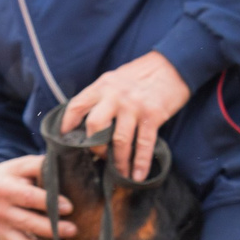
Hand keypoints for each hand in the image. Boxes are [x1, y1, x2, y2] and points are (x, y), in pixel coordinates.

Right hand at [0, 152, 76, 239]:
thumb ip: (41, 167)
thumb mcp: (24, 165)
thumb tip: (67, 171)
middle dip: (53, 228)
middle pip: (28, 222)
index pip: (28, 197)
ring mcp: (1, 226)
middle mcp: (0, 209)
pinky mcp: (4, 238)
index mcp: (5, 188)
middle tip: (73, 230)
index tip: (69, 208)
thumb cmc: (14, 175)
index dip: (49, 203)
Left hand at [63, 51, 190, 183]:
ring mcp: (134, 106)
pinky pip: (144, 144)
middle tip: (98, 158)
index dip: (68, 125)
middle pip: (95, 126)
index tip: (65, 140)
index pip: (76, 106)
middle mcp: (115, 96)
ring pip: (119, 140)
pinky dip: (140, 163)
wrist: (175, 64)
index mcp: (102, 86)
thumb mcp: (115, 79)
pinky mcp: (153, 115)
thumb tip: (89, 122)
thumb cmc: (142, 74)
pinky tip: (137, 176)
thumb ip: (102, 96)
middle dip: (94, 147)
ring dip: (118, 162)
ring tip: (118, 175)